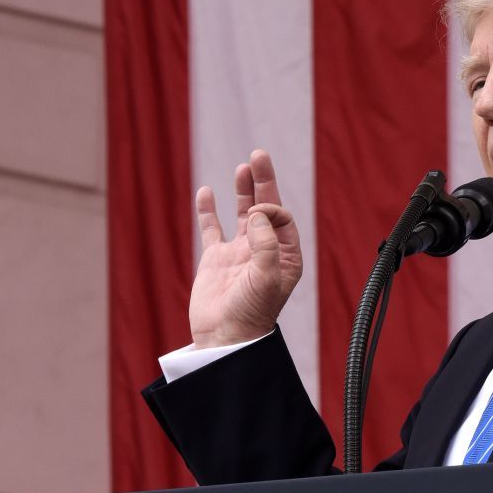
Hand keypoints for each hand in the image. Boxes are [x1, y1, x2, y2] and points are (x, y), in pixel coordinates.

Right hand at [188, 149, 302, 348]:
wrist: (224, 337)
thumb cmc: (252, 312)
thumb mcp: (267, 277)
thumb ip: (266, 243)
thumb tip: (256, 213)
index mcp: (285, 256)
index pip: (282, 218)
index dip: (270, 208)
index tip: (256, 213)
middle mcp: (264, 251)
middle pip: (266, 208)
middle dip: (263, 182)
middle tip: (259, 155)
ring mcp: (239, 253)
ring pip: (242, 214)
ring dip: (243, 191)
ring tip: (244, 167)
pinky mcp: (215, 259)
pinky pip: (212, 229)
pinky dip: (208, 210)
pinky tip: (206, 192)